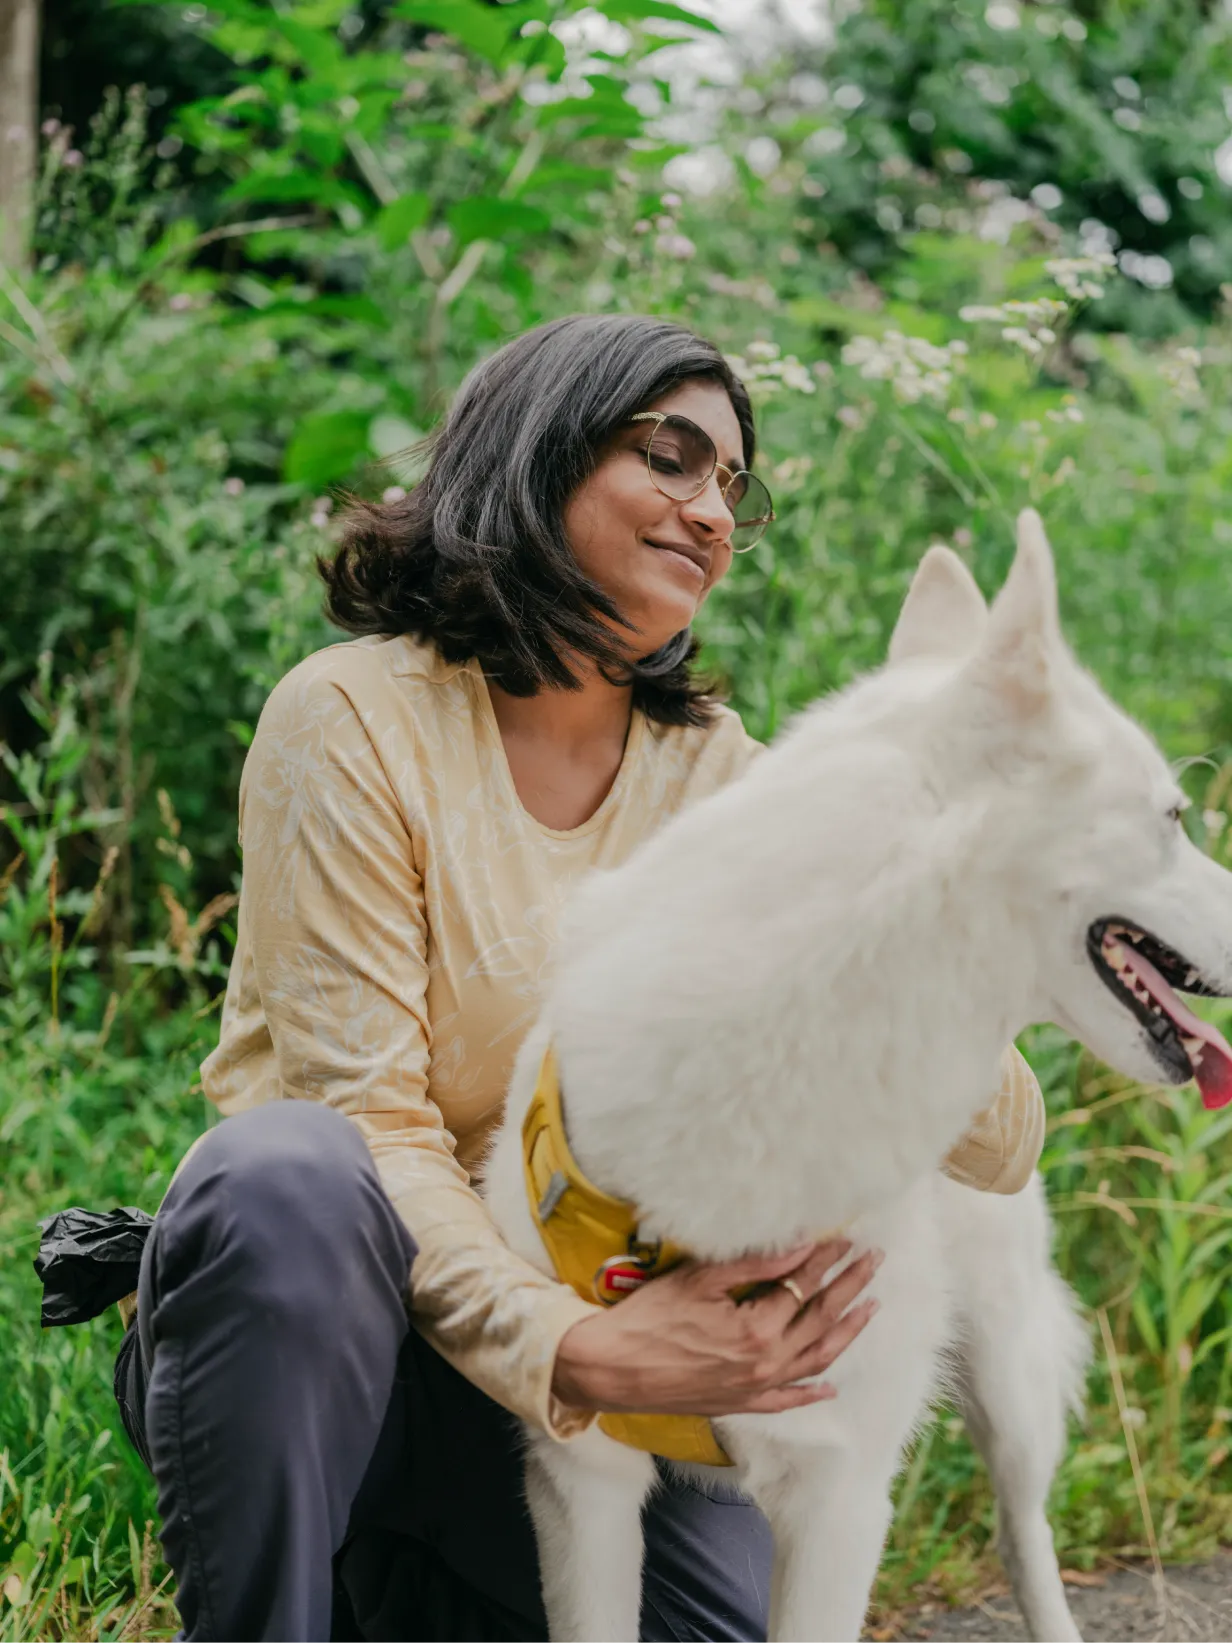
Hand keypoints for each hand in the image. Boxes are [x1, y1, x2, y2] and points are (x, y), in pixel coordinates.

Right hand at [551, 1239, 880, 1416]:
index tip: (846, 1237)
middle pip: (821, 1320)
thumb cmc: (649, 1318)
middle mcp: (767, 1364)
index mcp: (758, 1330)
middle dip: (851, 1287)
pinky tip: (830, 1387)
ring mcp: (757, 1388)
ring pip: (816, 1360)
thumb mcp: (701, 1280)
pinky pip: (787, 1400)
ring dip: (847, 1331)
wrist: (611, 1369)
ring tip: (870, 1307)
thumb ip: (756, 1265)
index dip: (827, 1258)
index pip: (805, 1285)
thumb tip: (799, 1245)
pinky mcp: (741, 1404)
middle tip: (874, 1262)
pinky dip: (812, 1393)